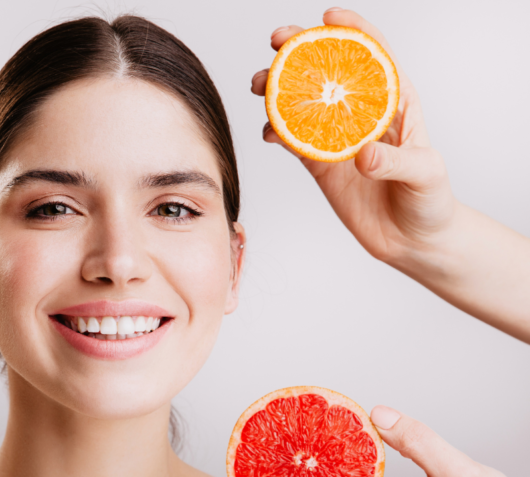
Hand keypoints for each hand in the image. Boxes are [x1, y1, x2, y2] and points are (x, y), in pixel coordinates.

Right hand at [253, 9, 529, 342]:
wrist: (413, 240)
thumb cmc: (430, 200)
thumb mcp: (424, 174)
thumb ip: (394, 162)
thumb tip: (362, 154)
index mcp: (394, 101)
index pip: (373, 54)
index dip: (350, 30)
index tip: (328, 17)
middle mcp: (361, 113)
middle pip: (327, 70)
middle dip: (300, 50)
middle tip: (278, 42)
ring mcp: (336, 137)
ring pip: (301, 101)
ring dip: (278, 88)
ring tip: (260, 85)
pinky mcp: (319, 163)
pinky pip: (292, 139)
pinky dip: (276, 132)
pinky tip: (269, 132)